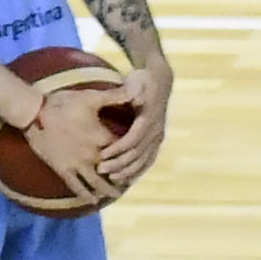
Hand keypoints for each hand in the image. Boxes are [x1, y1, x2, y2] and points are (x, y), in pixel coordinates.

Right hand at [16, 80, 127, 195]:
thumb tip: (138, 89)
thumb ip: (116, 95)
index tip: (141, 160)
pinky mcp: (63, 169)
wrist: (34, 112)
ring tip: (115, 195)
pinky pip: (76, 186)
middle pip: (114, 171)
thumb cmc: (62, 102)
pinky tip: (92, 201)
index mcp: (103, 139)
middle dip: (123, 177)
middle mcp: (93, 156)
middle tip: (131, 182)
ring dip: (108, 190)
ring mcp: (77, 165)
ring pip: (97, 183)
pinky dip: (85, 195)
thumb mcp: (91, 97)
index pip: (125, 150)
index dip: (133, 155)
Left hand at [91, 74, 167, 194]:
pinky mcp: (157, 141)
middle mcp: (156, 130)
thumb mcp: (136, 81)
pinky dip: (137, 171)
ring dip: (127, 171)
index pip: (133, 139)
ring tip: (111, 178)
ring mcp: (158, 137)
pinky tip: (125, 179)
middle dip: (119, 164)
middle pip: (137, 153)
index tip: (102, 155)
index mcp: (149, 118)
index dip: (118, 149)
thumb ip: (131, 90)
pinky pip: (148, 161)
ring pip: (144, 160)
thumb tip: (133, 95)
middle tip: (100, 170)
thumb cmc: (142, 80)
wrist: (160, 81)